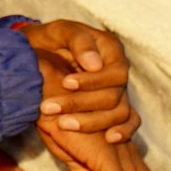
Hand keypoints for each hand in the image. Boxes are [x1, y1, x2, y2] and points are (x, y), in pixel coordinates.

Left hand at [19, 20, 139, 144]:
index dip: (93, 82)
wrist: (39, 52)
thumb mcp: (59, 31)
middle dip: (81, 104)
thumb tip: (94, 65)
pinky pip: (131, 121)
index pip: (114, 72)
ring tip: (61, 124)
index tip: (65, 83)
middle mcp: (118, 70)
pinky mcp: (115, 106)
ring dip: (92, 122)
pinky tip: (109, 139)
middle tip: (49, 108)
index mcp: (111, 49)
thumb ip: (78, 41)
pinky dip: (124, 131)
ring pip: (118, 113)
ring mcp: (119, 90)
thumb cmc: (49, 39)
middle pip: (114, 96)